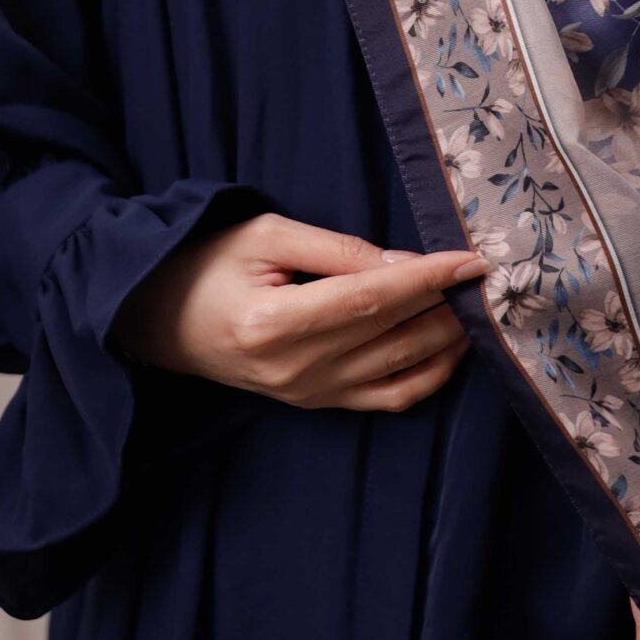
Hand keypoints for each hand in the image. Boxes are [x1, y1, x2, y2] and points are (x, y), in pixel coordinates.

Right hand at [109, 209, 484, 411]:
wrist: (157, 321)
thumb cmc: (207, 265)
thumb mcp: (266, 236)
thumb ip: (336, 249)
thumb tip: (403, 263)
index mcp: (275, 322)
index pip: (371, 299)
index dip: (427, 279)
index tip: (471, 260)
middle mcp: (296, 369)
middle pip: (394, 335)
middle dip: (447, 304)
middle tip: (483, 275)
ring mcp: (308, 394)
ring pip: (401, 372)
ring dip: (447, 339)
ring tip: (473, 305)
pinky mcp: (316, 404)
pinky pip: (388, 399)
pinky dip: (428, 375)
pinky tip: (450, 345)